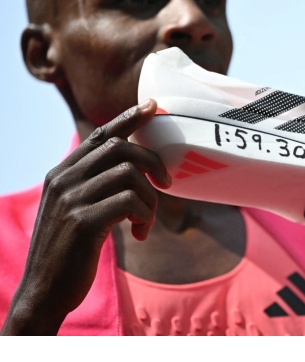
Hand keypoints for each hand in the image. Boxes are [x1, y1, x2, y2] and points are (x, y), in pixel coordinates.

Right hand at [1, 99, 170, 334]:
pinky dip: (145, 216)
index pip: (99, 135)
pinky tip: (139, 234)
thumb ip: (94, 186)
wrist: (44, 291)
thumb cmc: (68, 250)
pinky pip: (130, 202)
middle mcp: (64, 179)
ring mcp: (71, 199)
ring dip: (150, 199)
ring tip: (146, 221)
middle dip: (153, 162)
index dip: (128, 118)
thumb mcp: (75, 210)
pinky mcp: (83, 222)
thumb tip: (131, 169)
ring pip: (130, 174)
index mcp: (62, 173)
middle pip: (121, 148)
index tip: (152, 106)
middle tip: (167, 184)